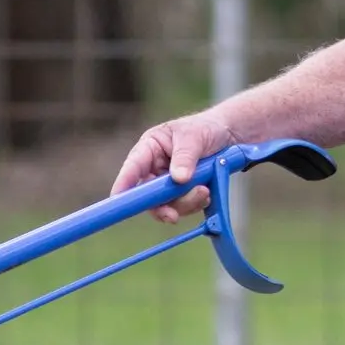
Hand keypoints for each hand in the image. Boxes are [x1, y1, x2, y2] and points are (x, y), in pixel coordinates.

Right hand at [110, 114, 240, 223]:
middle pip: (148, 194)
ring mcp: (167, 183)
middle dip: (162, 205)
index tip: (118, 199)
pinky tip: (207, 192)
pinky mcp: (182, 194)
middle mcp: (154, 168)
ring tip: (205, 191)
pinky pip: (183, 207)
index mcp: (149, 148)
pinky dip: (195, 204)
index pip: (132, 167)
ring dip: (185, 203)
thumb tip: (178, 179)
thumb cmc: (204, 129)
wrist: (227, 136)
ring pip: (167, 204)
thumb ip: (185, 156)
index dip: (123, 184)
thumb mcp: (194, 137)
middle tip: (173, 216)